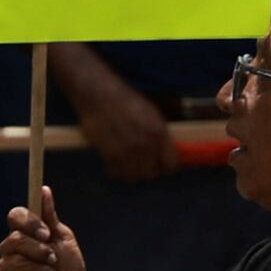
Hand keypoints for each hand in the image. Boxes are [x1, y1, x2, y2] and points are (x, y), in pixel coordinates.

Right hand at [0, 189, 85, 270]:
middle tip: (52, 260)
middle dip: (38, 251)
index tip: (46, 233)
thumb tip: (44, 190)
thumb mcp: (64, 240)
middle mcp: (10, 249)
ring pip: (16, 262)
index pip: (15, 216)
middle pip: (14, 239)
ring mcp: (4, 268)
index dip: (29, 222)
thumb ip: (51, 218)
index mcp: (24, 234)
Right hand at [68, 62, 176, 181]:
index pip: (171, 163)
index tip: (164, 165)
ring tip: (130, 162)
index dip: (168, 166)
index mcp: (158, 132)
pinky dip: (116, 170)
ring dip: (133, 172)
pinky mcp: (108, 154)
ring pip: (134, 177)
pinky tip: (116, 159)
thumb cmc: (125, 100)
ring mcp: (126, 151)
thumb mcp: (150, 112)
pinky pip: (116, 173)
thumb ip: (160, 134)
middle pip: (151, 174)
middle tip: (144, 162)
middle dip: (149, 169)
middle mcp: (144, 144)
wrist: (99, 94)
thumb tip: (166, 151)